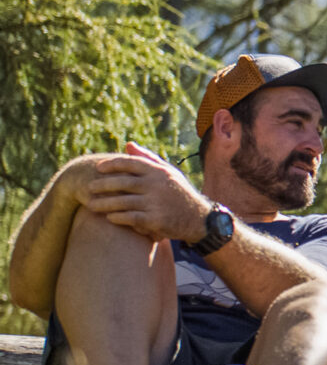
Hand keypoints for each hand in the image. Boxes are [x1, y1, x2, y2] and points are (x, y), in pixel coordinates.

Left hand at [77, 148, 208, 244]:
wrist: (200, 218)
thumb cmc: (179, 193)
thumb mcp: (168, 173)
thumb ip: (148, 158)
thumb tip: (128, 144)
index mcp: (158, 172)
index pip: (130, 163)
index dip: (112, 164)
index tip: (98, 168)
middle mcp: (157, 185)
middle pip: (122, 183)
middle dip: (102, 185)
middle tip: (88, 188)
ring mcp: (156, 203)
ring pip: (123, 201)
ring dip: (104, 203)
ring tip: (91, 205)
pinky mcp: (156, 220)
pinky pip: (130, 218)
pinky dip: (117, 218)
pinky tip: (109, 218)